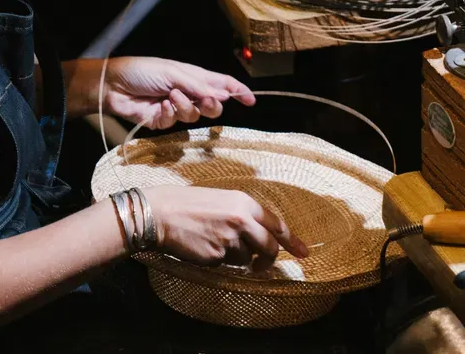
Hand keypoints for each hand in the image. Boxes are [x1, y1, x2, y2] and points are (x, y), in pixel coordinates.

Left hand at [76, 57, 255, 129]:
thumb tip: (223, 95)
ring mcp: (176, 109)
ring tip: (170, 96)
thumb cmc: (141, 71)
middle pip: (214, 105)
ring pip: (196, 117)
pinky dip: (170, 113)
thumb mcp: (173, 73)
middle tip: (206, 100)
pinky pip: (176, 122)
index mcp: (193, 77)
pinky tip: (159, 106)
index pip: (222, 84)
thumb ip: (198, 86)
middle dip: (213, 105)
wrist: (113, 86)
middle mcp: (188, 93)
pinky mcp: (163, 122)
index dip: (238, 91)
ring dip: (186, 106)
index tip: (251, 100)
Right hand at [144, 185, 308, 270]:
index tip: (303, 252)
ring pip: (246, 258)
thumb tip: (259, 233)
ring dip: (236, 256)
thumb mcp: (221, 200)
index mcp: (244, 202)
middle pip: (270, 247)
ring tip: (213, 241)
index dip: (292, 241)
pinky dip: (220, 259)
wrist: (161, 213)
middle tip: (262, 265)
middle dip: (268, 259)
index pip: (276, 224)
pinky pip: (227, 263)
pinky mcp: (218, 256)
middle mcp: (242, 220)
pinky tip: (204, 246)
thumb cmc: (187, 203)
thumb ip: (242, 215)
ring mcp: (231, 239)